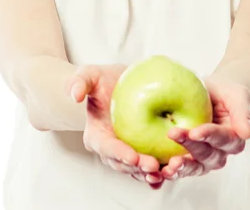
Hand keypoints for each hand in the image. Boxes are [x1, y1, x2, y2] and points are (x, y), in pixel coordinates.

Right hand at [67, 63, 164, 189]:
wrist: (118, 83)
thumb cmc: (101, 80)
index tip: (132, 156)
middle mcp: (112, 150)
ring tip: (166, 172)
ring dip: (152, 174)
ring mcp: (128, 152)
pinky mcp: (143, 150)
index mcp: (97, 136)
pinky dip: (163, 170)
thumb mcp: (89, 75)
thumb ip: (79, 82)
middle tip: (154, 166)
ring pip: (139, 170)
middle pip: (124, 164)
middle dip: (138, 169)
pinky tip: (175, 170)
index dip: (119, 154)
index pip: (107, 148)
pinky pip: (152, 164)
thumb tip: (74, 94)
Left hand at [160, 72, 249, 180]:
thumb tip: (246, 133)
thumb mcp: (236, 94)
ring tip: (167, 165)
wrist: (211, 93)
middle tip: (173, 135)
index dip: (209, 136)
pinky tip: (157, 171)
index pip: (223, 139)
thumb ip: (242, 112)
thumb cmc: (225, 91)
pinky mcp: (187, 160)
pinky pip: (179, 169)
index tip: (195, 131)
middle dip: (190, 148)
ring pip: (194, 167)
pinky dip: (168, 172)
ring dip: (180, 168)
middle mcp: (219, 153)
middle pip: (206, 155)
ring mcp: (203, 159)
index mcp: (233, 138)